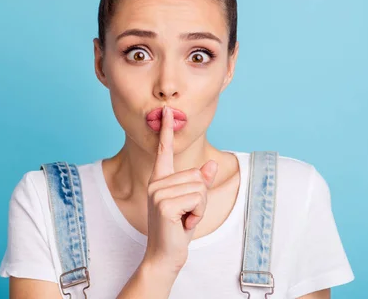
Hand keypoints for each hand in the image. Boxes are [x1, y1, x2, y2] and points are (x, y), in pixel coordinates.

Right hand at [143, 105, 218, 273]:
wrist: (165, 255)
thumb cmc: (178, 228)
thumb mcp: (192, 203)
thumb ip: (200, 182)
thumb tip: (211, 164)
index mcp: (160, 180)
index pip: (164, 151)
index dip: (166, 130)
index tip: (167, 111)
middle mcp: (156, 183)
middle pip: (197, 175)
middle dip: (200, 198)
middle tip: (185, 214)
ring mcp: (158, 193)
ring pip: (199, 188)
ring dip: (199, 207)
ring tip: (184, 218)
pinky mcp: (164, 204)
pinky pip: (197, 199)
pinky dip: (197, 214)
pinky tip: (183, 223)